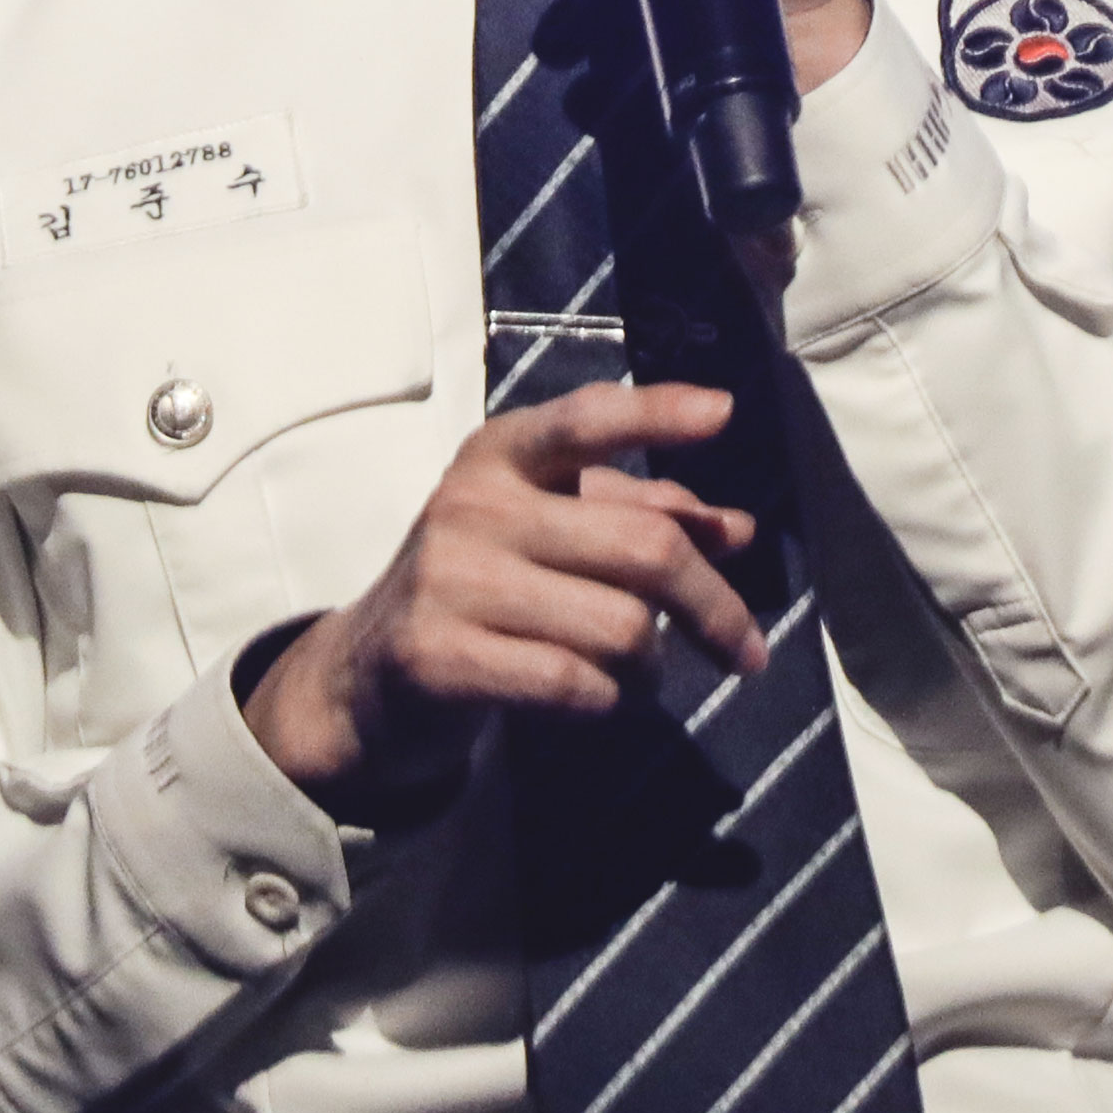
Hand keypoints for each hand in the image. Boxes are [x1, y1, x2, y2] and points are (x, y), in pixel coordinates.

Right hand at [242, 379, 766, 816]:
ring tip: (639, 673)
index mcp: (500, 455)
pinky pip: (574, 683)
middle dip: (713, 605)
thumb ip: (638, 518)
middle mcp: (473, 503)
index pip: (587, 420)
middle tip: (746, 649)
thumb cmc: (481, 587)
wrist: (367, 673)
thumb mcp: (547, 532)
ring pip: (621, 626)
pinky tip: (596, 697)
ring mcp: (450, 578)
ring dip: (652, 665)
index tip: (725, 411)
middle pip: (644, 546)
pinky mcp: (438, 655)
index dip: (656, 413)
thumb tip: (737, 529)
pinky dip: (608, 700)